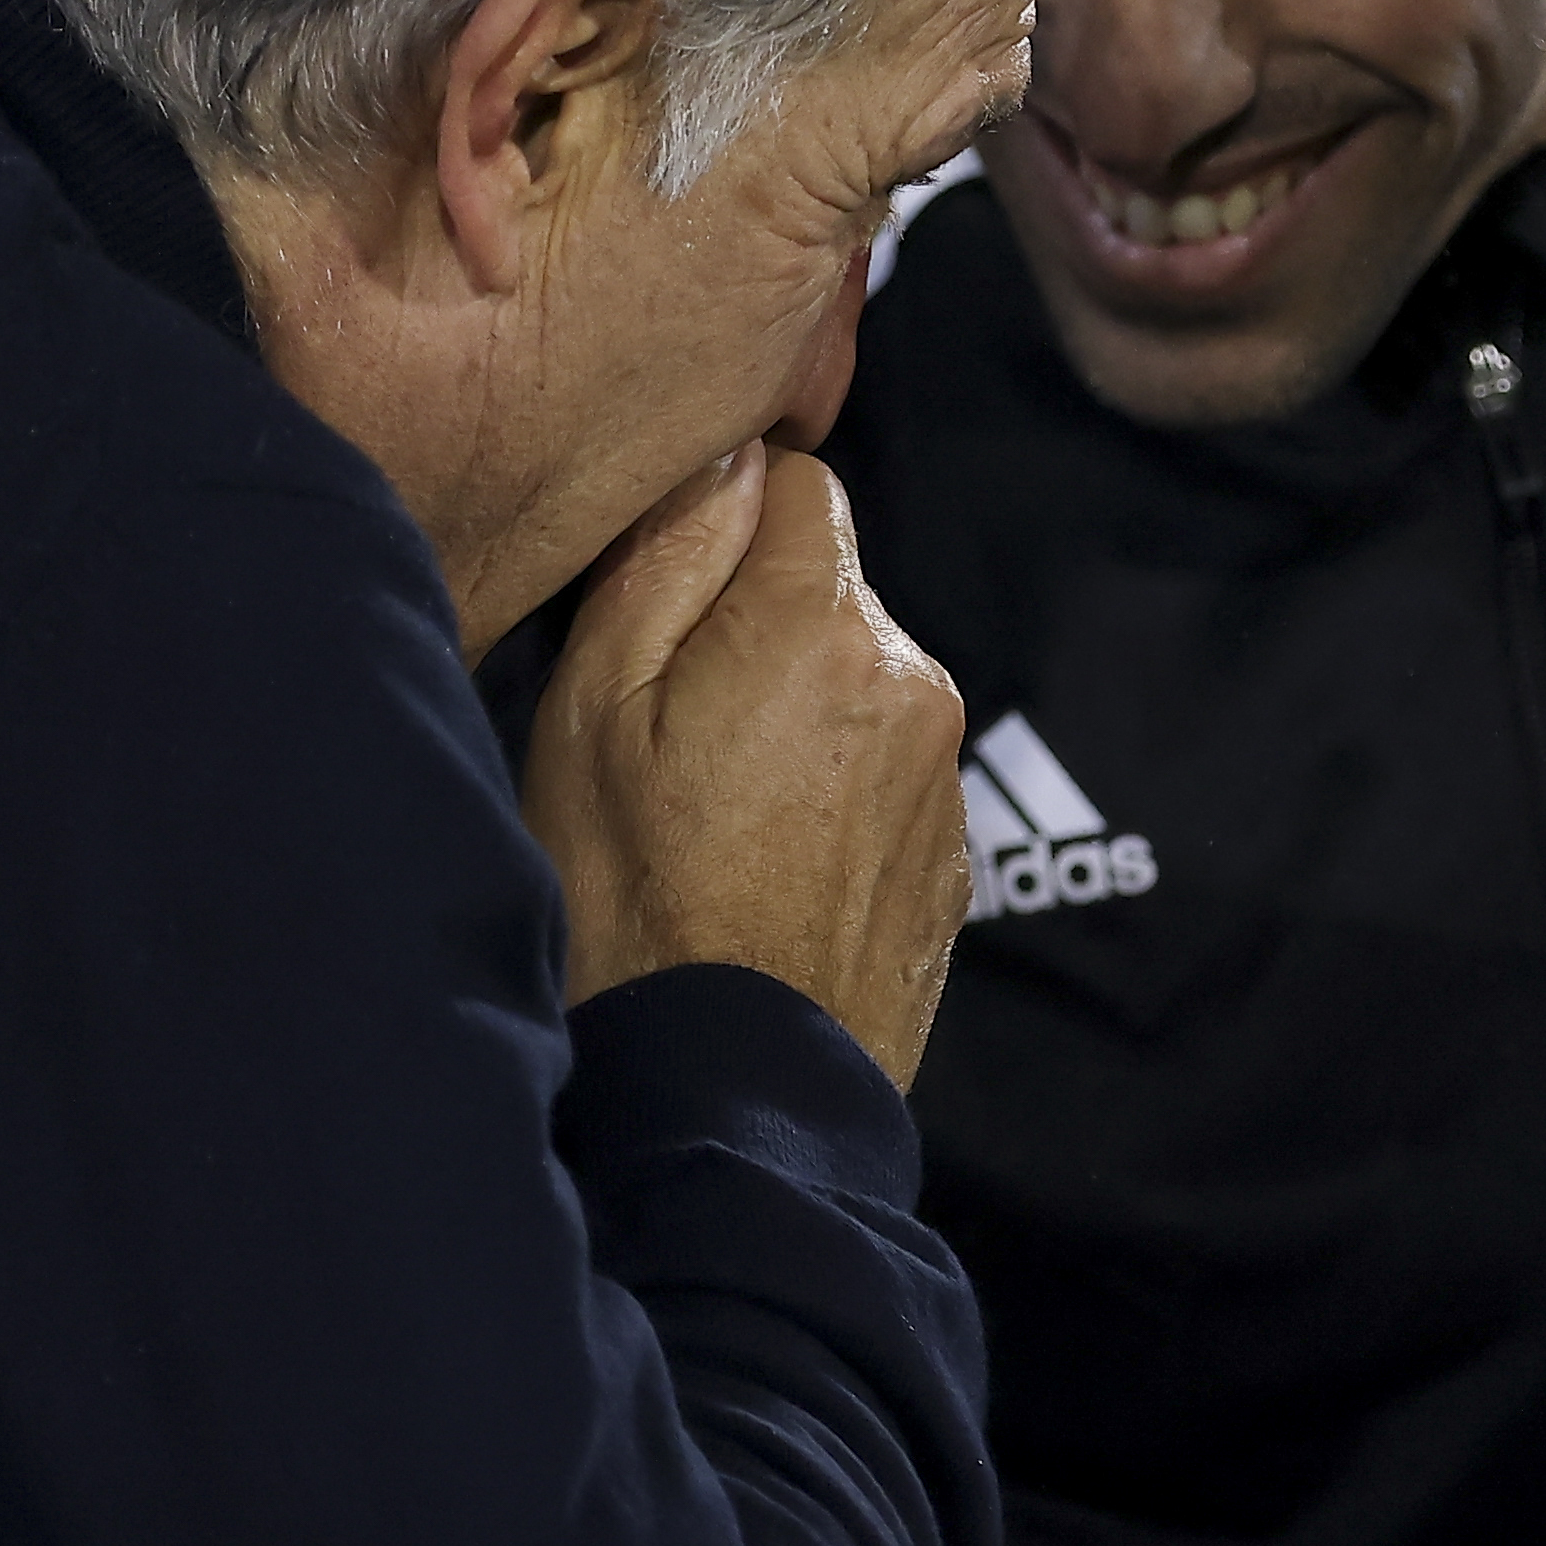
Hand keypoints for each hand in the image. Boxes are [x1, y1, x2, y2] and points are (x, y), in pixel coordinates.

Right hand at [521, 445, 970, 1086]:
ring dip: (796, 711)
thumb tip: (723, 454)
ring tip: (713, 811)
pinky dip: (831, 790)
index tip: (669, 600)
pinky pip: (886, 770)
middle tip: (670, 727)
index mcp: (820, 622)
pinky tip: (762, 862)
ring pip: (858, 680)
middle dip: (756, 624)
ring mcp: (942, 772)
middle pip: (829, 587)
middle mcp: (911, 677)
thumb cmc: (634, 903)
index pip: (799, 482)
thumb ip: (667, 558)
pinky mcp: (952, 852)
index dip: (725, 524)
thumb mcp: (593, 713)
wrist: (731, 1091)